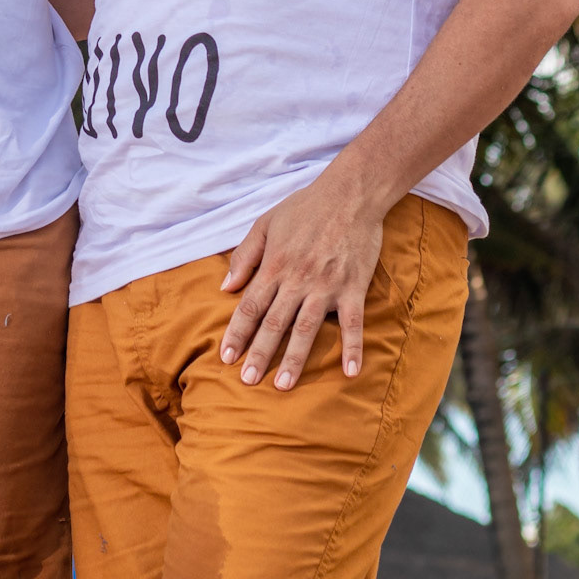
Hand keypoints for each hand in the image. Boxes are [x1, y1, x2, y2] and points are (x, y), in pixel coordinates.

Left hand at [218, 173, 384, 389]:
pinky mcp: (353, 288)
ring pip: (306, 328)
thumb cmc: (305, 207)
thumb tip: (225, 287)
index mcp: (274, 265)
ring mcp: (326, 286)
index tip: (225, 358)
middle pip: (274, 323)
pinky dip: (352, 348)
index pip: (249, 306)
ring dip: (294, 358)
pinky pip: (352, 324)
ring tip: (283, 385)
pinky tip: (350, 373)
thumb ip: (244, 255)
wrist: (349, 194)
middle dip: (259, 353)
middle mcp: (297, 279)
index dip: (236, 333)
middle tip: (247, 381)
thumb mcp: (265, 222)